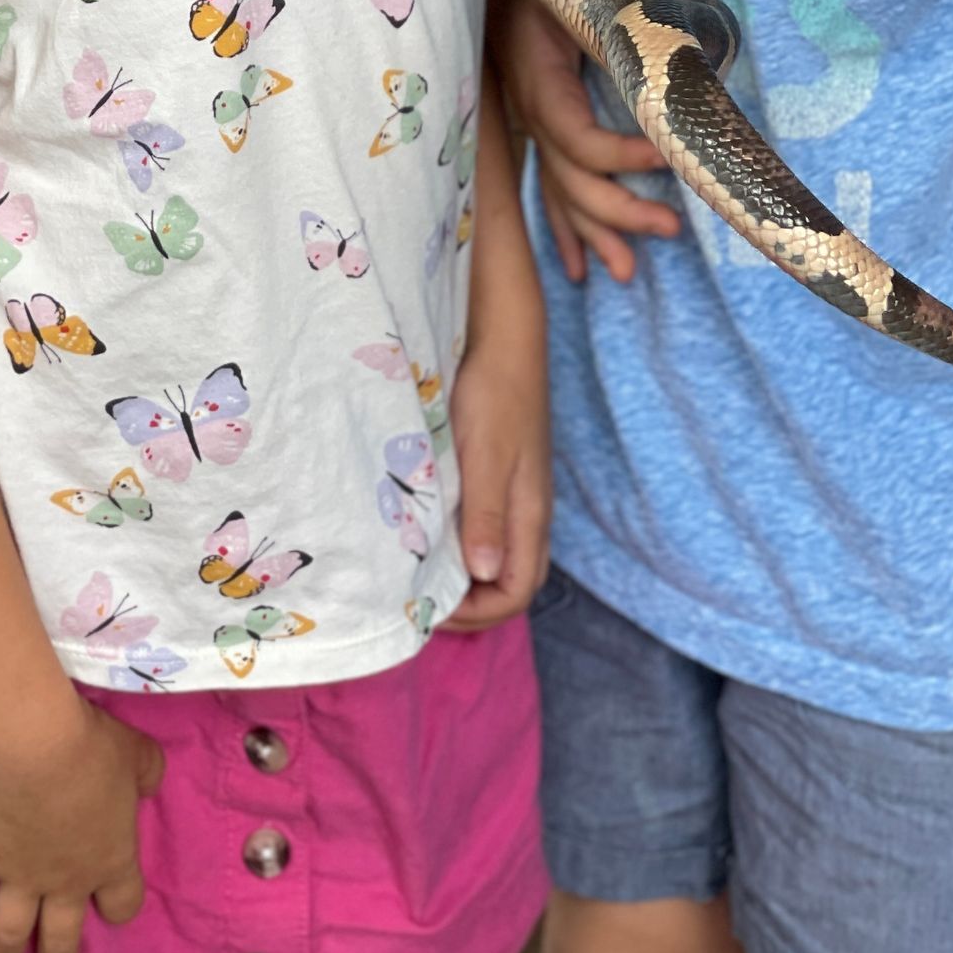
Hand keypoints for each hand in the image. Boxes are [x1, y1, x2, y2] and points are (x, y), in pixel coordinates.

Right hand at [0, 694, 163, 952]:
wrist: (33, 742)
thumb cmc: (91, 748)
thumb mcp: (139, 754)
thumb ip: (148, 773)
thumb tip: (149, 785)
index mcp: (109, 860)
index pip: (122, 905)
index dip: (117, 904)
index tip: (110, 901)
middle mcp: (64, 881)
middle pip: (62, 938)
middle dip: (59, 952)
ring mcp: (18, 876)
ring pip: (10, 932)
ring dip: (5, 948)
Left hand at [444, 337, 550, 627]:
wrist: (506, 339)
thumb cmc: (494, 394)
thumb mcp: (485, 455)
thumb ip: (485, 515)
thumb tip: (484, 575)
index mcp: (530, 514)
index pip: (517, 592)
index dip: (478, 613)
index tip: (431, 607)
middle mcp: (530, 511)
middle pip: (513, 582)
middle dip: (473, 605)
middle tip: (422, 600)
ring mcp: (519, 492)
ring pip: (502, 555)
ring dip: (467, 576)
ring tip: (423, 572)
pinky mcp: (504, 473)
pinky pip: (491, 526)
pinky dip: (464, 543)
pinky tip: (432, 530)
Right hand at [491, 0, 678, 283]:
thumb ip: (620, 36)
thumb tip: (670, 75)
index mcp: (541, 80)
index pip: (577, 138)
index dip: (621, 157)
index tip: (667, 158)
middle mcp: (532, 112)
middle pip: (570, 179)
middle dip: (619, 211)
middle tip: (670, 228)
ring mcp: (531, 125)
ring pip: (560, 192)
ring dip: (596, 233)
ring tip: (629, 272)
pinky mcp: (538, 129)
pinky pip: (550, 187)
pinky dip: (567, 228)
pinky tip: (580, 266)